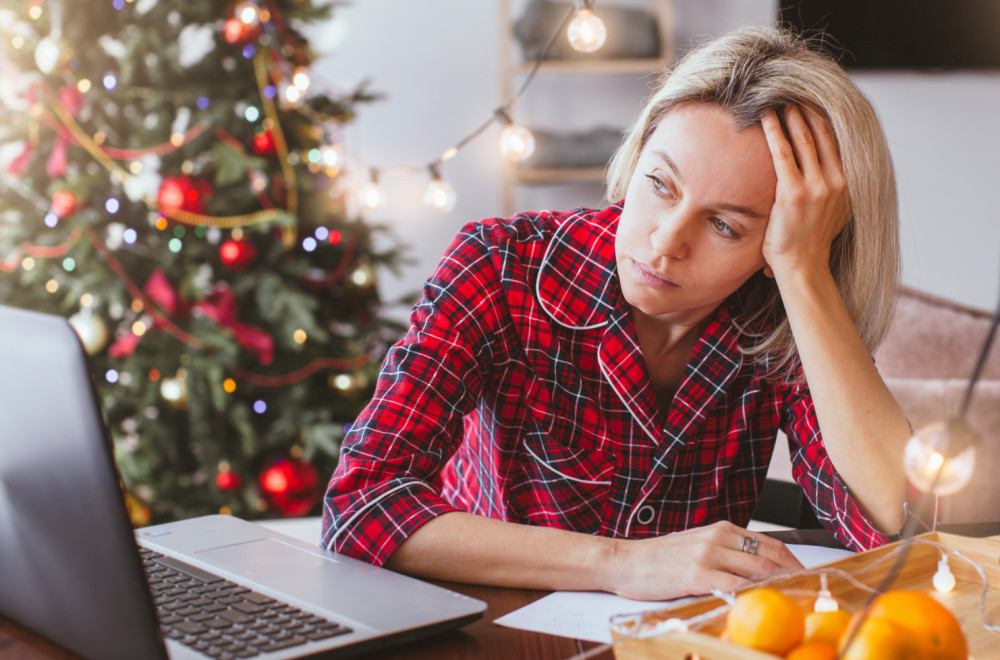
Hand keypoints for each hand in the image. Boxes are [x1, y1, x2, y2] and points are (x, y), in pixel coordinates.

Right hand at [607, 521, 803, 600]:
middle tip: (809, 593)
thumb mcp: (697, 545)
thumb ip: (725, 552)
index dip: (793, 561)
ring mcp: (708, 555)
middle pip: (769, 556)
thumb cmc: (660, 558)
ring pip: (757, 570)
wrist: (626, 561)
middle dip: (794, 577)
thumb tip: (757, 571)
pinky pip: (734, 587)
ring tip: (794, 601)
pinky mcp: (697, 575)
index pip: (770, 542)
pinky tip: (762, 606)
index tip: (807, 577)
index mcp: (721, 529)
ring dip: (779, 586)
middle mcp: (718, 537)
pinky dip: (752, 596)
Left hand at [760, 105, 849, 278]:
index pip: (836, 140)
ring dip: (791, 115)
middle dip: (807, 109)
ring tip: (779, 98)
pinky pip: (782, 153)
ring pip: (804, 139)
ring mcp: (817, 186)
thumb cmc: (810, 244)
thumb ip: (833, 192)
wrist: (804, 268)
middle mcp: (837, 181)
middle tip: (793, 90)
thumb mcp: (833, 214)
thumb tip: (828, 176)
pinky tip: (765, 116)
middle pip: (822, 133)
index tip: (812, 99)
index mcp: (847, 184)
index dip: (823, 116)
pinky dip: (774, 131)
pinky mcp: (794, 193)